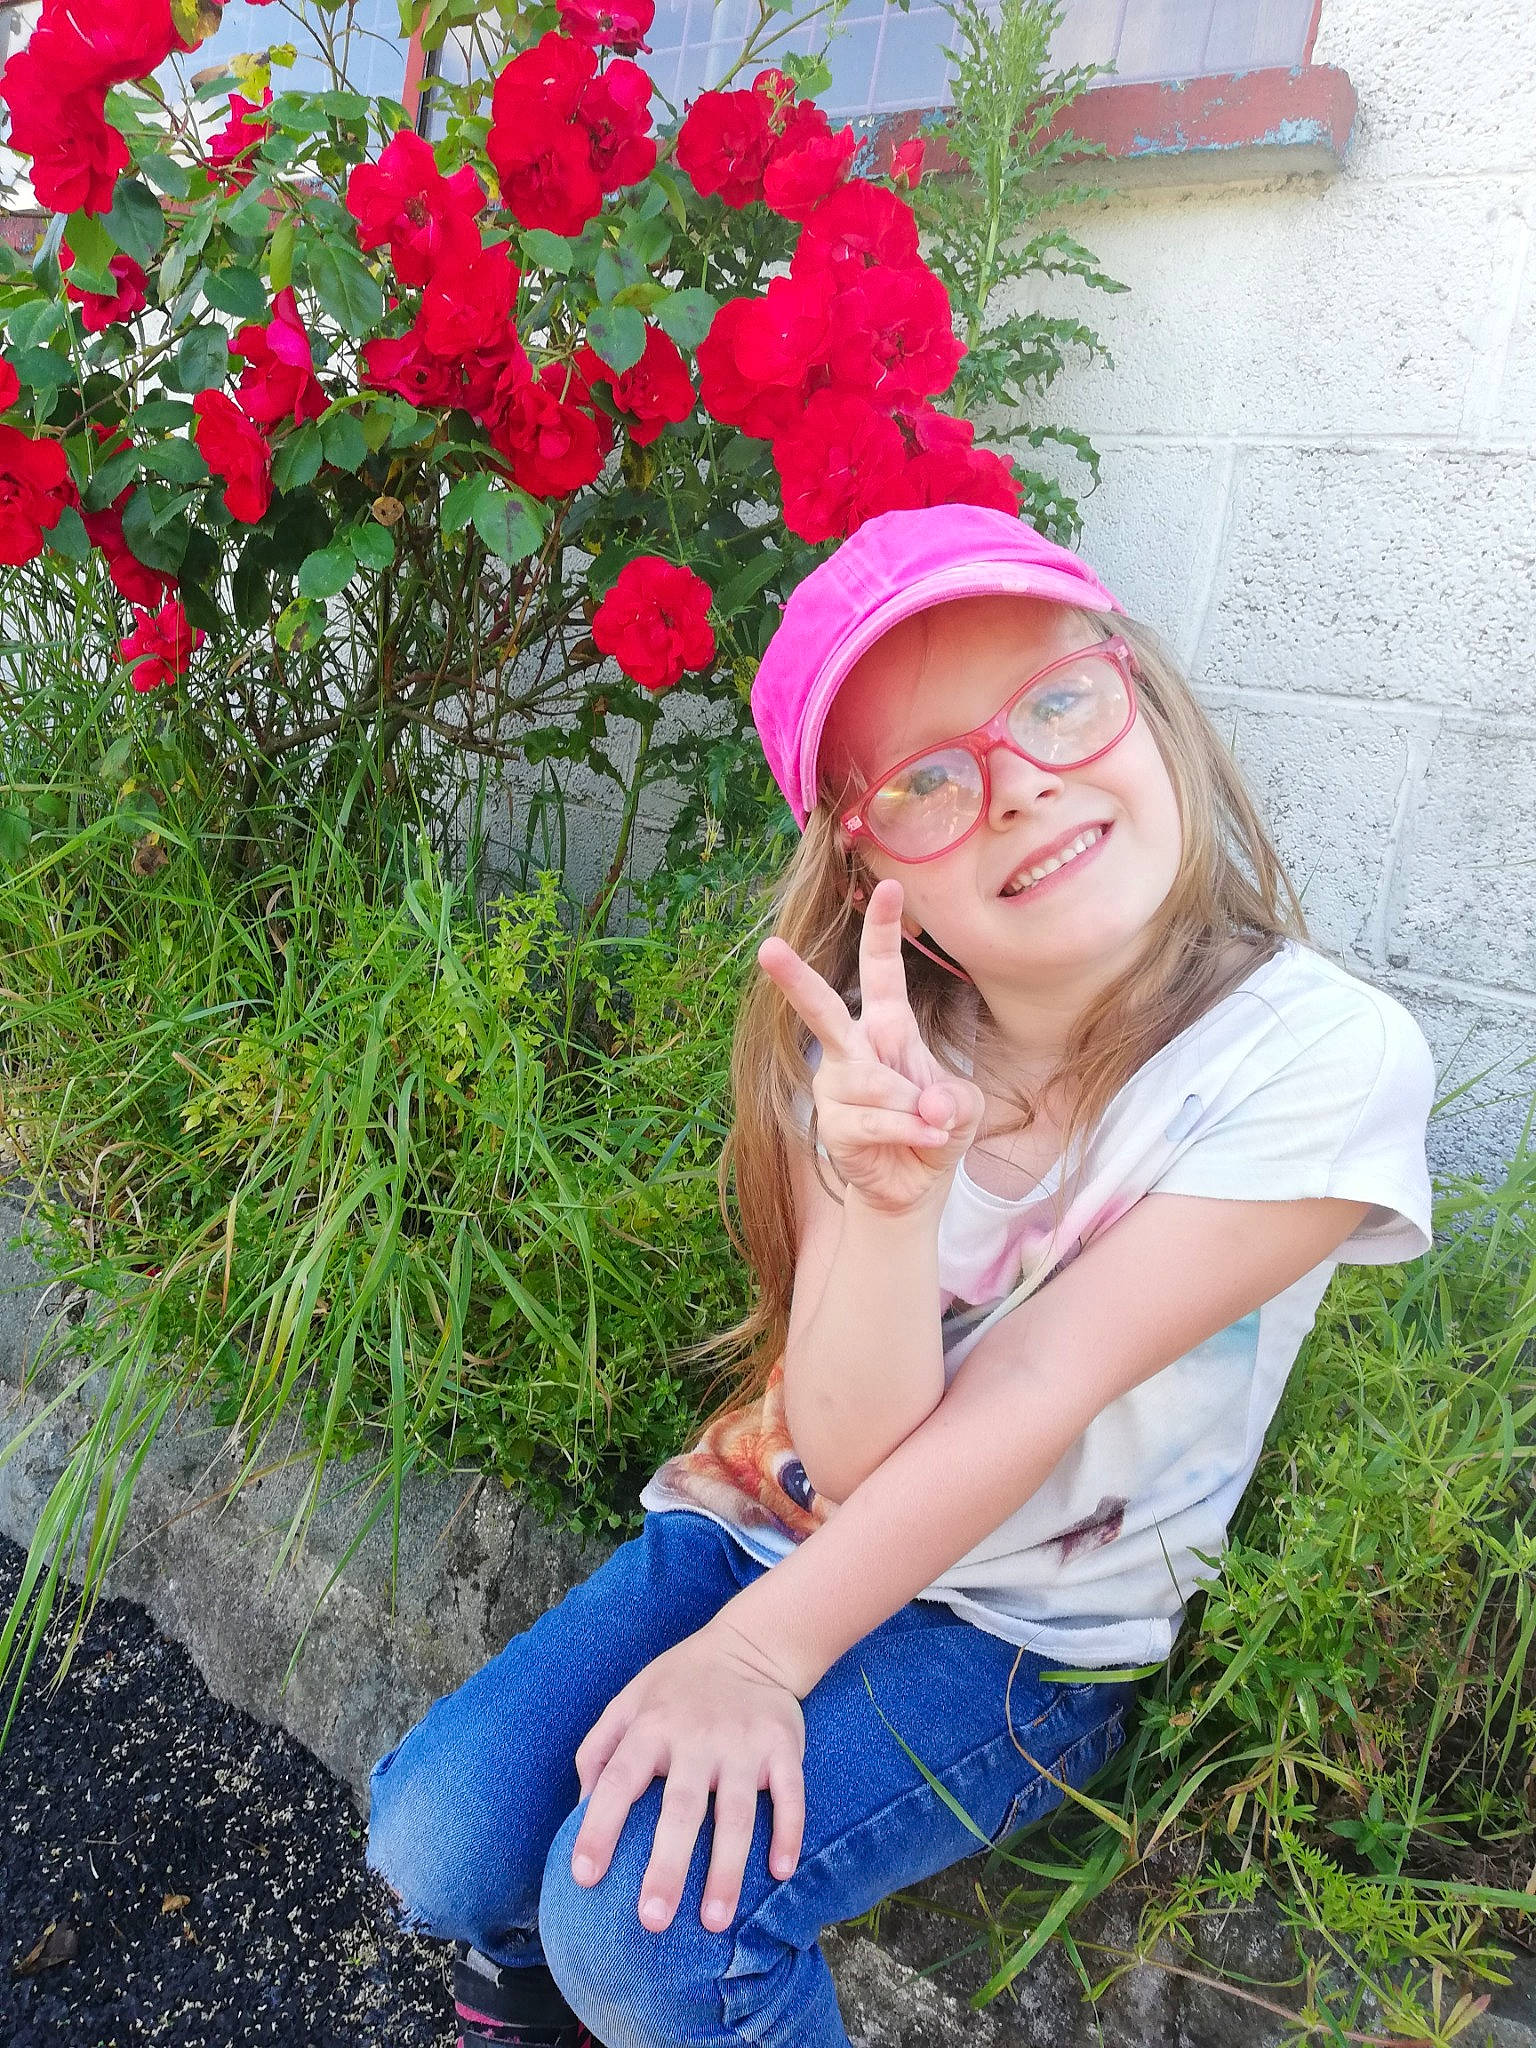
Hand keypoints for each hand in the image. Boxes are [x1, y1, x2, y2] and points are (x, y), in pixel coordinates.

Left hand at [569, 1622, 806, 1934]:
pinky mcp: (782, 1745)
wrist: (749, 1644)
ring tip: (714, 1921)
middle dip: (667, 1867)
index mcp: (650, 1726)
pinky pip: (789, 1793)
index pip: (618, 1781)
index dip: (598, 1828)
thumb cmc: (677, 1686)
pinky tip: (780, 1872)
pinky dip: (788, 1832)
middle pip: (680, 1809)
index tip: (584, 1877)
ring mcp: (742, 1742)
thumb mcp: (628, 1701)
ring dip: (726, 1869)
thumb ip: (598, 1750)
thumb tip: (578, 1811)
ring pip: (735, 1813)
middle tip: (652, 1920)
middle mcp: (696, 1736)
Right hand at [758, 877, 984, 1216]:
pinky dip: (909, 1132)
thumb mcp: (965, 1107)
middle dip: (795, 980)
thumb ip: (955, 1100)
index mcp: (887, 1026)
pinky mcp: (832, 1125)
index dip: (884, 930)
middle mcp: (853, 1048)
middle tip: (768, 948)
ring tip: (930, 1126)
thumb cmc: (937, 1128)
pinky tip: (926, 1141)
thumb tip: (927, 1105)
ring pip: (872, 1083)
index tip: (891, 885)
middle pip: (822, 1009)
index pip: (880, 971)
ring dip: (913, 1107)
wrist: (914, 1186)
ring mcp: (837, 1086)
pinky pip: (873, 1120)